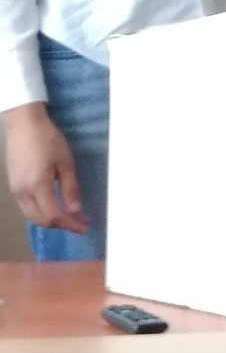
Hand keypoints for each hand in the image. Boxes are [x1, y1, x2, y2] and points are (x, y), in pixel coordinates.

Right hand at [2, 103, 88, 233]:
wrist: (23, 125)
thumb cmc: (48, 140)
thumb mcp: (66, 162)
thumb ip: (70, 188)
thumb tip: (76, 211)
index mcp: (37, 186)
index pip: (55, 216)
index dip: (71, 225)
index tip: (86, 227)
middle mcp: (23, 193)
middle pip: (41, 220)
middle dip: (62, 225)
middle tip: (80, 223)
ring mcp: (15, 190)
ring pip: (32, 216)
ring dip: (51, 220)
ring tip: (71, 217)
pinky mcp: (13, 186)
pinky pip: (27, 207)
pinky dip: (41, 212)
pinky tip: (54, 207)